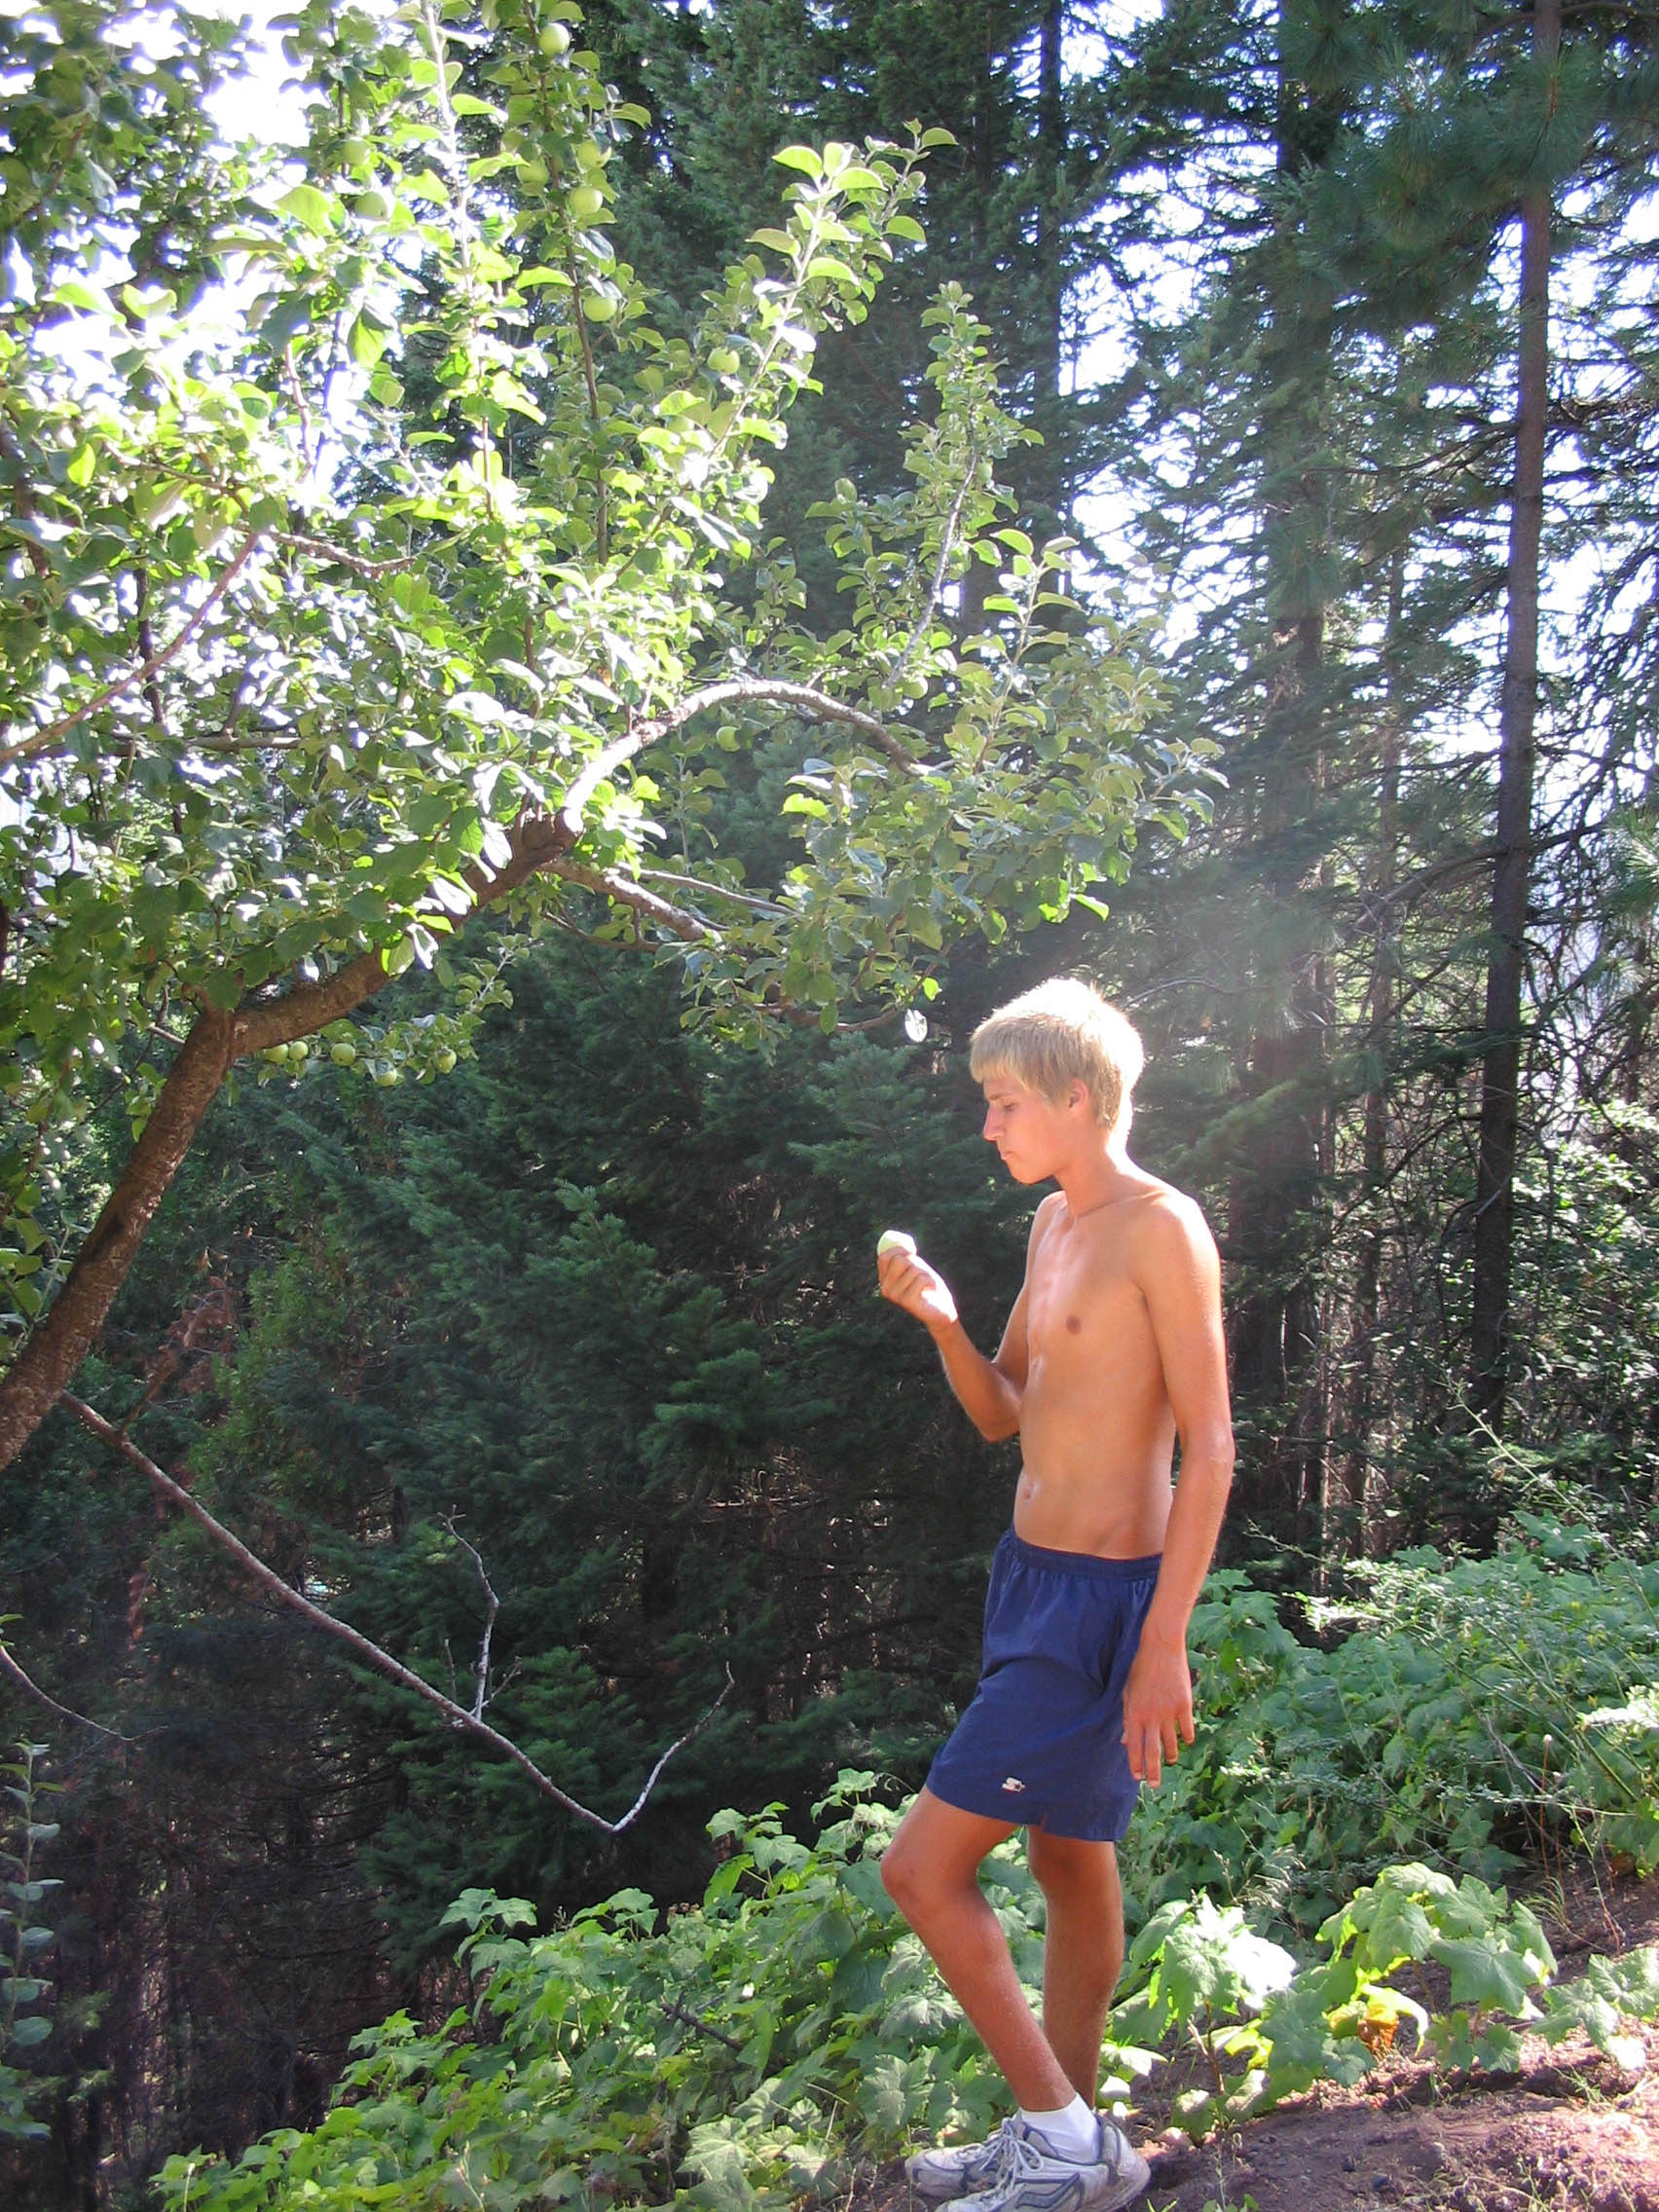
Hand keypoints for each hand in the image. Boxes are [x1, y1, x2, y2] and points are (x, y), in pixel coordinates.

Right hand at [876, 1244, 958, 1332]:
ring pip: (913, 1269)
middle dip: (916, 1262)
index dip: (899, 1250)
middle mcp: (885, 1288)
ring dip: (926, 1273)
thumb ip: (906, 1258)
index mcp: (884, 1279)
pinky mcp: (906, 1301)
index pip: (885, 1256)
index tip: (912, 1253)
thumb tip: (902, 1242)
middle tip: (922, 1274)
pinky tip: (931, 1291)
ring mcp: (894, 1296)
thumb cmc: (928, 1287)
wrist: (940, 1311)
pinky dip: (931, 1282)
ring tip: (927, 1285)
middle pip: (899, 1260)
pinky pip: (921, 1279)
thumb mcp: (916, 1268)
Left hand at [1120, 1633, 1194, 1786]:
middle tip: (1154, 1785)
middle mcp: (1151, 1716)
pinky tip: (1185, 1742)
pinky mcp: (1184, 1705)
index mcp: (1134, 1713)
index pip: (1134, 1746)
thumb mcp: (1128, 1693)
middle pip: (1152, 1751)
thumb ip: (1128, 1718)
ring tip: (1171, 1761)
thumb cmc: (1141, 1670)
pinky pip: (1186, 1729)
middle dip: (1153, 1771)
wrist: (1161, 1648)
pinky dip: (1186, 1738)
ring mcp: (1168, 1712)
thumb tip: (1126, 1741)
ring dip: (1171, 1755)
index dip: (1135, 1764)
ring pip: (1171, 1743)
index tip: (1137, 1777)